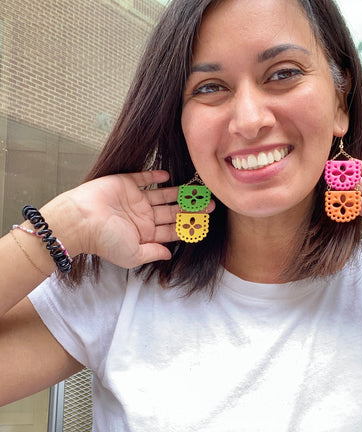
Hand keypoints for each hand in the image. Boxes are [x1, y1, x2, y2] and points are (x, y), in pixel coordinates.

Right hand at [43, 171, 209, 268]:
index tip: (206, 223)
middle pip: (172, 212)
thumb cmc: (105, 241)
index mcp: (145, 234)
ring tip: (198, 191)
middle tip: (211, 204)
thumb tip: (169, 255)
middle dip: (191, 209)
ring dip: (180, 193)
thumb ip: (153, 252)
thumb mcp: (133, 254)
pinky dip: (156, 176)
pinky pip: (144, 178)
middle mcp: (143, 217)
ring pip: (163, 196)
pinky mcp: (126, 184)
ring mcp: (135, 200)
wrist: (81, 220)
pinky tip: (170, 176)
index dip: (189, 227)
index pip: (172, 230)